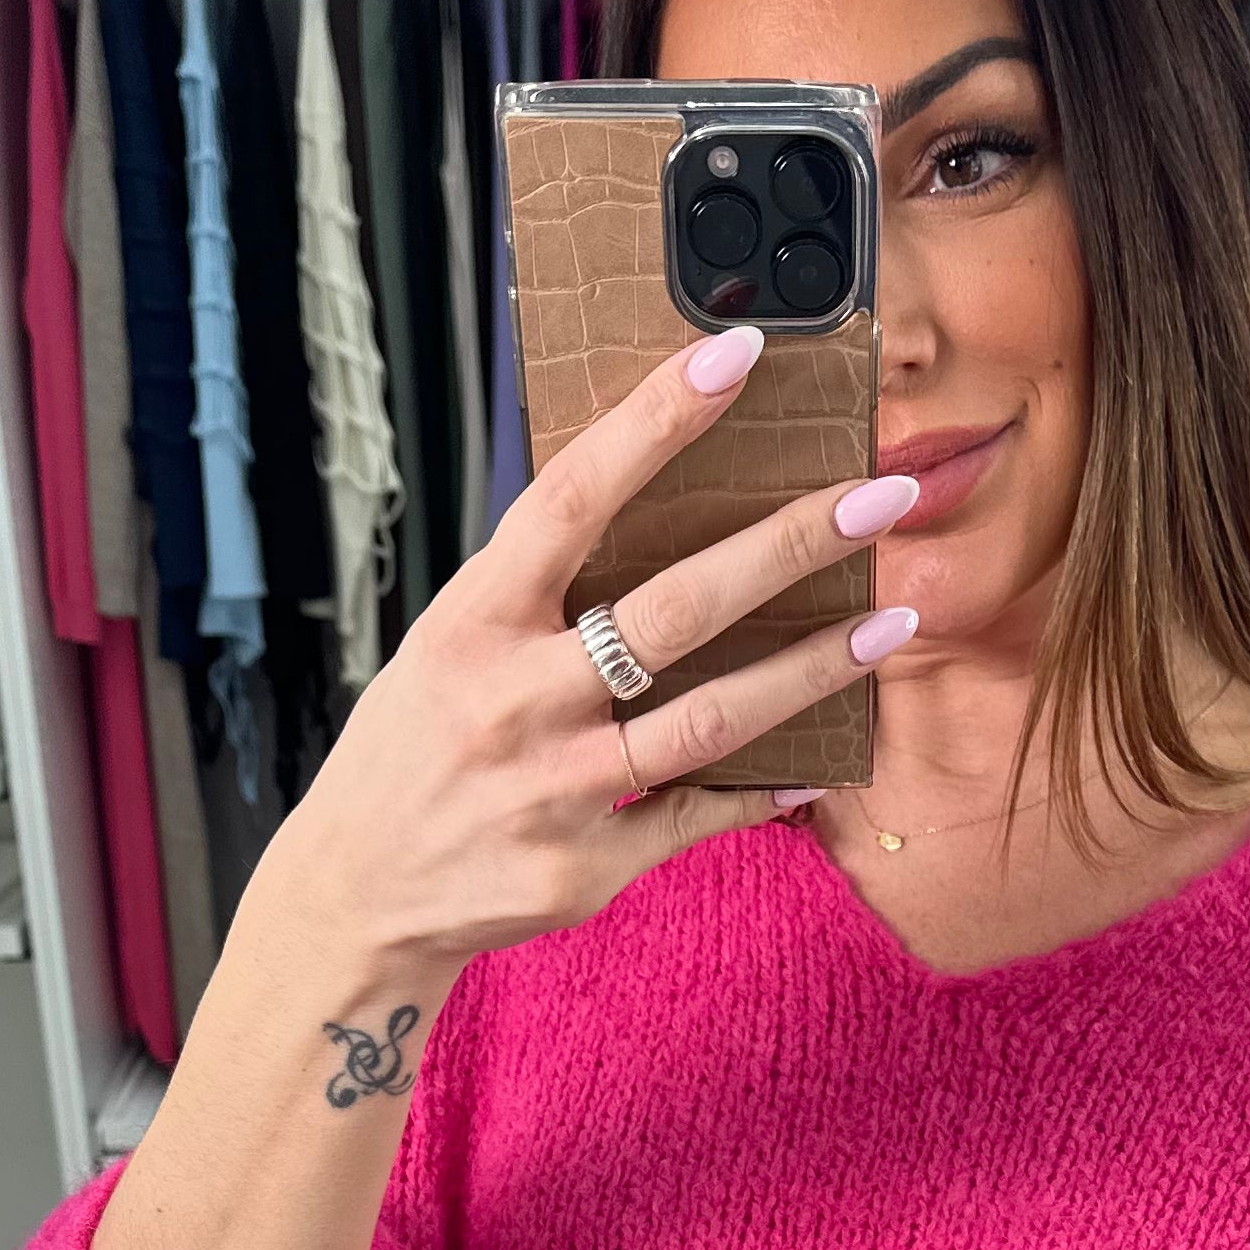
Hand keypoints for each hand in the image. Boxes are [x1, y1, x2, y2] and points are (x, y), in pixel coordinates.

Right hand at [241, 323, 919, 1020]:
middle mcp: (517, 698)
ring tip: (890, 623)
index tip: (733, 355)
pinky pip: (700, 816)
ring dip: (813, 669)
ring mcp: (558, 787)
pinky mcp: (587, 866)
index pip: (574, 497)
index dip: (654, 422)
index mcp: (475, 621)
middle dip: (789, 546)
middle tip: (880, 498)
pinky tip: (823, 762)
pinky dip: (767, 790)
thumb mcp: (448, 644)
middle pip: (676, 608)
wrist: (358, 895)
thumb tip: (642, 500)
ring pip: (712, 718)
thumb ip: (538, 589)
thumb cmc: (415, 748)